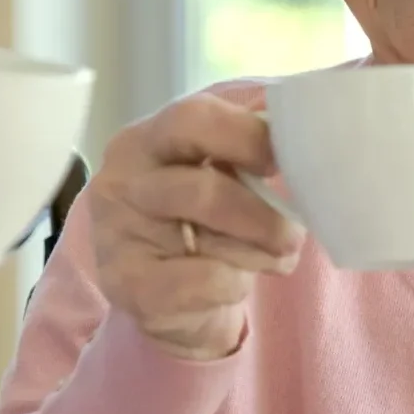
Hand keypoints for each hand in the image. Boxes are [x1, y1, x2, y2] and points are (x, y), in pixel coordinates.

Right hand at [88, 93, 302, 360]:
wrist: (167, 294)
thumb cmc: (200, 218)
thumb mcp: (215, 170)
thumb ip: (244, 142)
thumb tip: (294, 120)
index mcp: (145, 139)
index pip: (193, 120)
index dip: (247, 137)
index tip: (279, 162)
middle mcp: (121, 181)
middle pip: (204, 190)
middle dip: (263, 217)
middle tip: (293, 235)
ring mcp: (118, 234)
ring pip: (207, 239)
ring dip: (257, 253)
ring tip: (273, 257)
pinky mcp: (128, 284)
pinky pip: (205, 282)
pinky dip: (234, 285)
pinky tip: (232, 283)